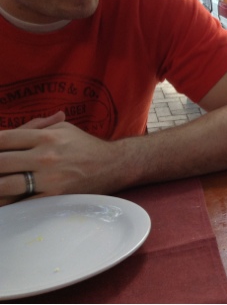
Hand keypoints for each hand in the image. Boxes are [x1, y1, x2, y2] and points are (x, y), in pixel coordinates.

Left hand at [0, 112, 124, 205]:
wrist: (113, 165)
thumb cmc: (85, 145)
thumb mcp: (63, 129)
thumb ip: (37, 127)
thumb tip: (10, 131)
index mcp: (46, 136)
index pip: (4, 139)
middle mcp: (45, 156)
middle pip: (0, 161)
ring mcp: (49, 178)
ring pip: (5, 185)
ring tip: (0, 181)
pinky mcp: (53, 196)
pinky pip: (22, 203)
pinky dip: (8, 202)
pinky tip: (6, 198)